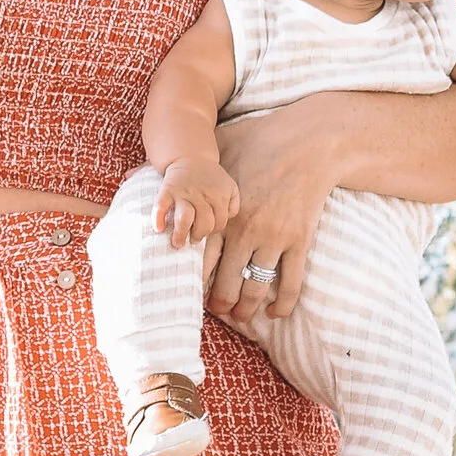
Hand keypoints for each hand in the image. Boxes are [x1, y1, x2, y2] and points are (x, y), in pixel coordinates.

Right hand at [152, 154, 239, 247]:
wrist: (190, 156)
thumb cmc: (210, 178)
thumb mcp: (229, 187)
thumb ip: (233, 205)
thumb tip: (225, 220)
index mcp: (218, 196)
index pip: (220, 222)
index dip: (213, 231)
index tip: (205, 232)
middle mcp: (202, 195)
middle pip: (204, 224)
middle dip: (199, 235)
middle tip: (194, 238)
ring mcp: (183, 193)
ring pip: (184, 219)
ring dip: (181, 234)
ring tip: (177, 243)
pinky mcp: (167, 190)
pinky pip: (161, 206)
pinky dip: (158, 219)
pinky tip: (159, 228)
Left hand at [209, 100, 339, 321]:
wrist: (308, 142)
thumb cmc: (260, 140)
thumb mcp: (220, 148)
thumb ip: (193, 163)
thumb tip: (146, 166)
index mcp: (223, 214)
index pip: (202, 259)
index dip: (194, 281)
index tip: (190, 290)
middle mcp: (245, 231)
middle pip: (226, 282)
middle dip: (219, 303)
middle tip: (217, 310)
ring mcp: (274, 239)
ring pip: (255, 288)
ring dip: (246, 308)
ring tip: (242, 315)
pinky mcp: (299, 241)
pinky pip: (290, 282)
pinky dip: (283, 303)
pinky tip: (275, 314)